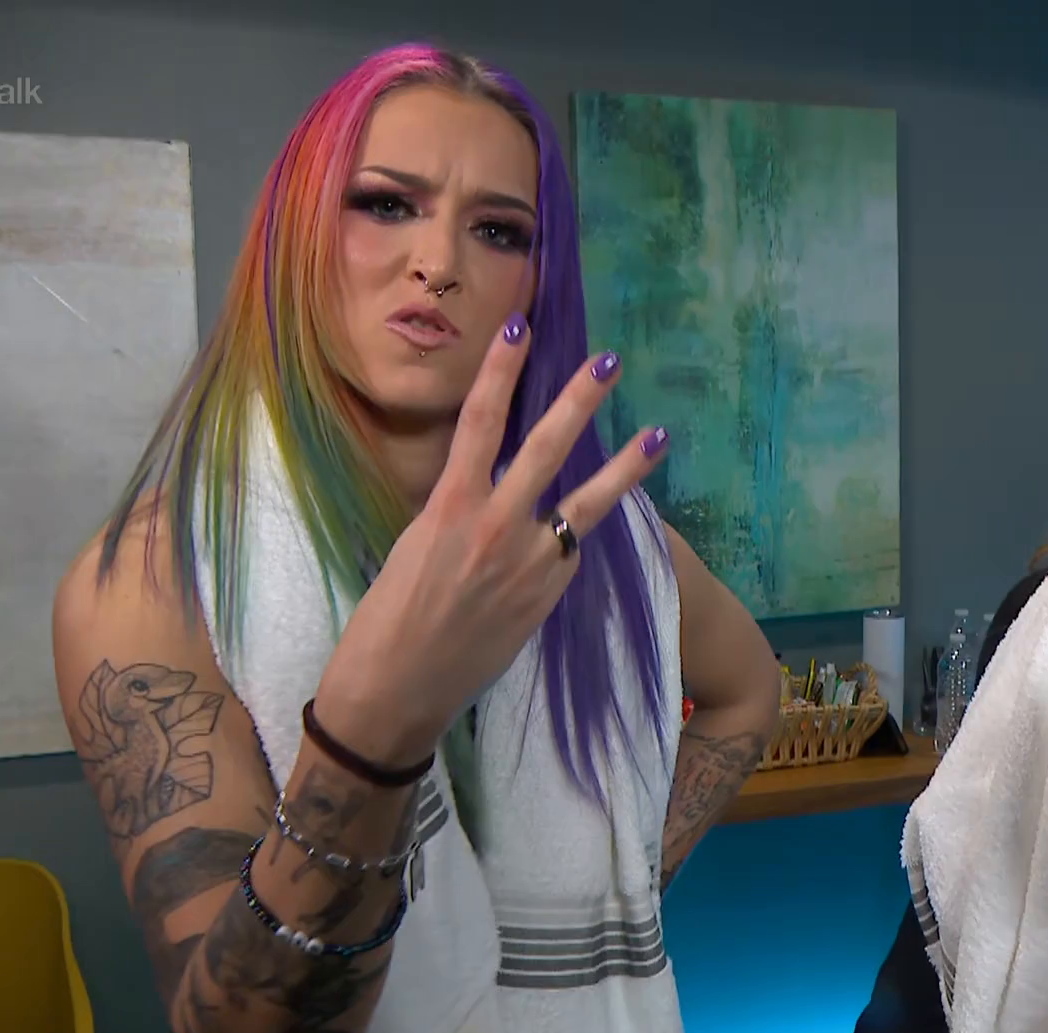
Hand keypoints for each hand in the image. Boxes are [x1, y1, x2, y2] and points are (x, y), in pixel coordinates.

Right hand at [313, 315, 667, 764]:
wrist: (398, 689)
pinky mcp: (548, 598)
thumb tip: (483, 486)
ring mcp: (529, 565)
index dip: (501, 371)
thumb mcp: (413, 547)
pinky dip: (576, 534)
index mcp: (447, 508)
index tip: (522, 328)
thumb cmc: (387, 619)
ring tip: (660, 433)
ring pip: (586, 505)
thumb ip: (456, 511)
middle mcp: (494, 528)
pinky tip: (582, 525)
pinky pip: (570, 552)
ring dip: (624, 467)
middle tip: (608, 362)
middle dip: (578, 402)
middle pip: (545, 449)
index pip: (478, 423)